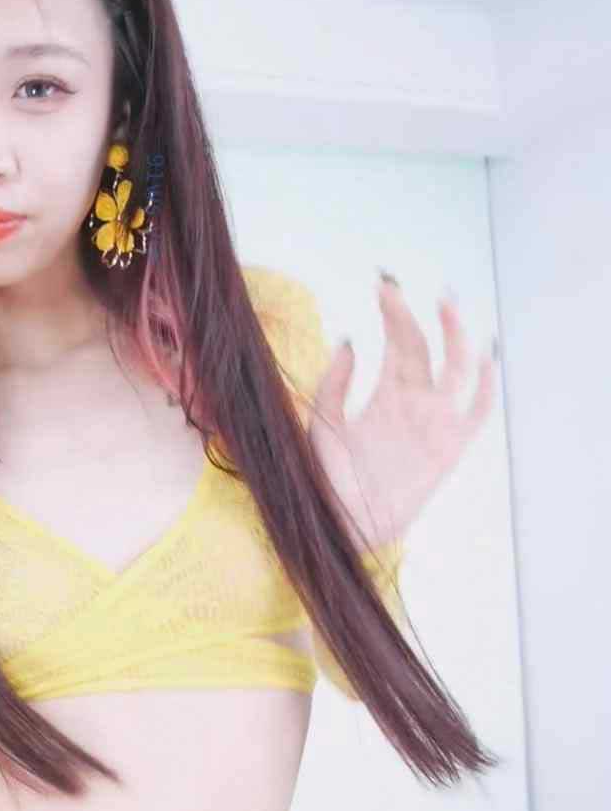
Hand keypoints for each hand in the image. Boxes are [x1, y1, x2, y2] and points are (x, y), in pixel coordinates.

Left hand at [307, 276, 498, 550]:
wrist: (341, 527)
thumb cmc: (327, 479)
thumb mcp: (321, 424)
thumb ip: (333, 384)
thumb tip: (347, 340)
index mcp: (388, 394)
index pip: (401, 341)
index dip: (395, 311)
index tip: (383, 283)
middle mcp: (415, 403)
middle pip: (426, 347)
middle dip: (417, 314)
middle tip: (399, 285)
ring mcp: (435, 423)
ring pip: (458, 368)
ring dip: (456, 335)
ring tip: (445, 304)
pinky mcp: (449, 448)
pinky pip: (478, 412)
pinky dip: (487, 386)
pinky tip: (486, 354)